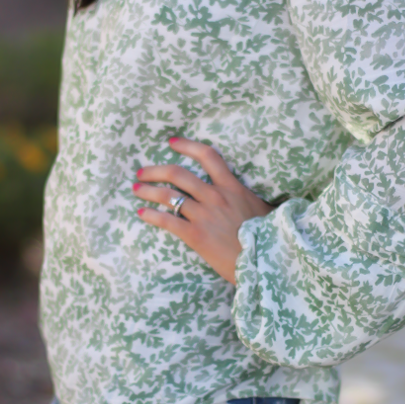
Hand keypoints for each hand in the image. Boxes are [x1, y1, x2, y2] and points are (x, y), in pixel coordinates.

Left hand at [132, 138, 273, 284]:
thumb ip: (250, 199)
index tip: (172, 142)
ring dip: (148, 190)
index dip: (187, 146)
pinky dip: (151, 215)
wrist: (265, 261)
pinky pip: (167, 220)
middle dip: (155, 170)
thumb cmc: (268, 237)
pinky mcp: (195, 235)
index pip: (208, 156)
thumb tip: (250, 197)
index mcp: (232, 187)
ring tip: (136, 189)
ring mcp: (204, 215)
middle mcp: (215, 196)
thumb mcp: (263, 209)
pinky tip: (141, 213)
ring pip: (168, 195)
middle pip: (178, 173)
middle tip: (142, 172)